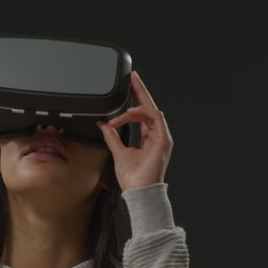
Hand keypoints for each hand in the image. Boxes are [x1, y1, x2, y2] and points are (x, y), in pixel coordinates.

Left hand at [96, 70, 173, 190]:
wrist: (139, 191)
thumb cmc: (133, 178)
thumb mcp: (118, 152)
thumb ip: (112, 136)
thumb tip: (104, 124)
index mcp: (149, 137)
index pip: (143, 112)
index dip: (136, 97)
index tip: (129, 86)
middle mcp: (157, 135)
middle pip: (150, 106)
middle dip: (140, 90)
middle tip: (132, 76)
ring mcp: (162, 137)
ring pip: (152, 110)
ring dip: (136, 104)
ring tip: (123, 105)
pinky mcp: (163, 139)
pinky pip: (154, 117)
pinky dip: (141, 112)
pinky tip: (129, 112)